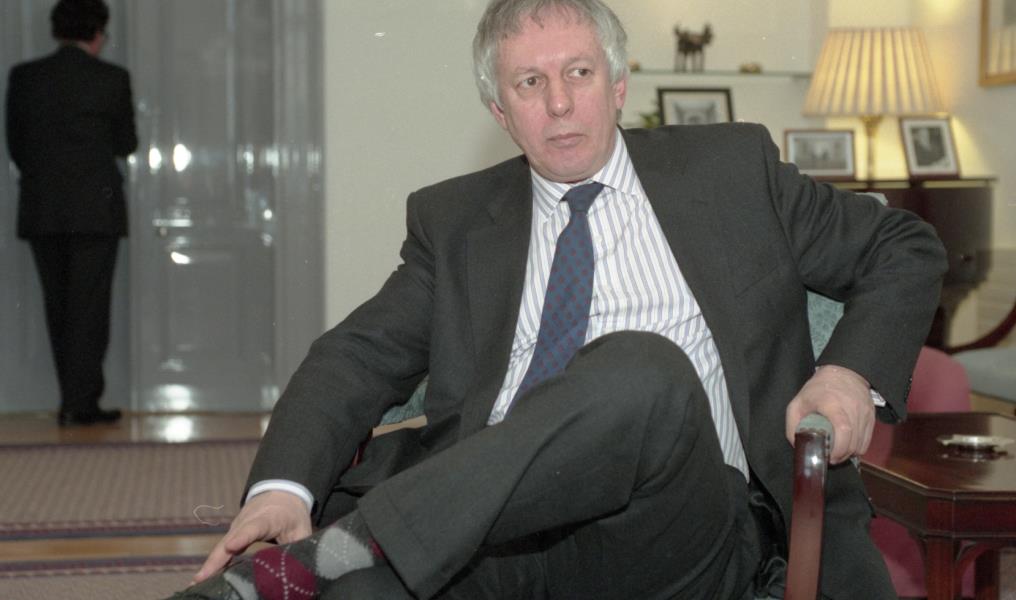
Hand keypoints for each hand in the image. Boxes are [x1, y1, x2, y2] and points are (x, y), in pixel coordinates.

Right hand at [193, 490, 311, 582]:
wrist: (280, 494)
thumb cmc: (292, 515)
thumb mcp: (302, 529)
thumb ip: (300, 548)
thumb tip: (298, 570)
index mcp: (268, 518)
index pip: (254, 527)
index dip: (243, 537)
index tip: (231, 547)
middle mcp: (246, 522)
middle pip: (230, 540)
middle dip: (216, 558)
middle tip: (202, 577)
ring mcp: (236, 529)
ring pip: (221, 548)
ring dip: (210, 565)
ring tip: (197, 583)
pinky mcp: (231, 536)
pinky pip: (221, 552)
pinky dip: (212, 565)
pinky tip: (202, 581)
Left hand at [785, 365, 874, 463]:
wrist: (844, 372)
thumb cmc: (818, 389)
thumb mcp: (798, 402)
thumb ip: (793, 424)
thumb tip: (798, 445)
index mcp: (832, 404)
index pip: (843, 429)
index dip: (838, 448)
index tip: (828, 456)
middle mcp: (852, 408)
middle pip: (853, 441)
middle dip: (841, 456)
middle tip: (830, 458)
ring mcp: (864, 413)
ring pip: (861, 444)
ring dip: (849, 453)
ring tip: (838, 453)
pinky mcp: (872, 416)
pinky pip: (867, 440)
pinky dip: (858, 447)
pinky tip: (847, 446)